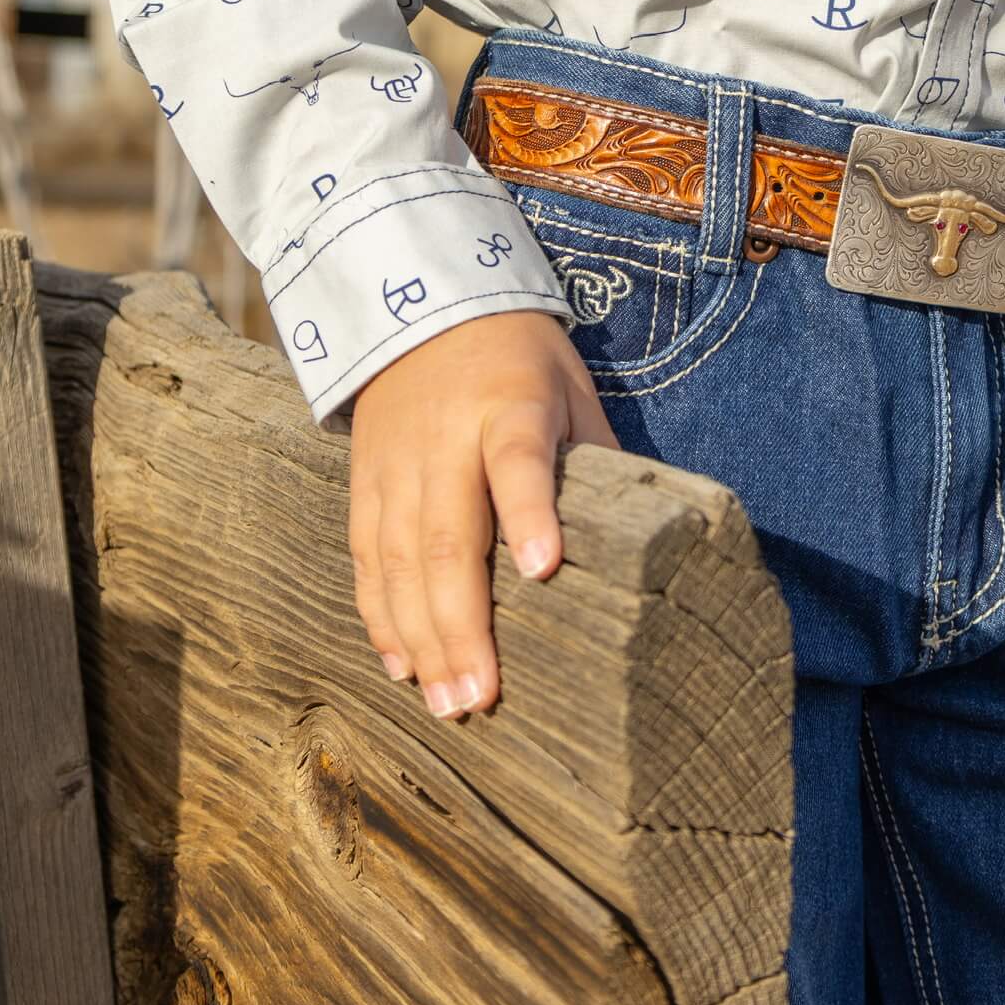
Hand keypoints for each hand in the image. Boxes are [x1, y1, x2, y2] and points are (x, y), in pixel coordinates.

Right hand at [347, 311, 619, 719]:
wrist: (419, 303)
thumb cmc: (519, 358)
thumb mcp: (572, 388)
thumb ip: (594, 458)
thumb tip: (641, 537)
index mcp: (510, 407)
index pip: (520, 462)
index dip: (529, 514)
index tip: (542, 570)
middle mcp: (445, 439)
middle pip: (447, 535)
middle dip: (461, 624)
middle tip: (479, 697)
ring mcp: (396, 462)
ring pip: (397, 559)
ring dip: (420, 637)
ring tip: (446, 701)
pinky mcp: (364, 479)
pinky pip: (365, 555)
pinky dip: (380, 614)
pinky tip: (401, 664)